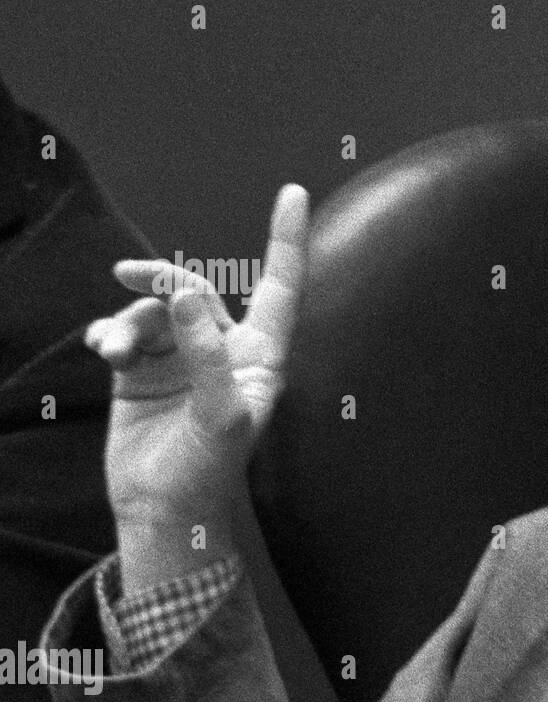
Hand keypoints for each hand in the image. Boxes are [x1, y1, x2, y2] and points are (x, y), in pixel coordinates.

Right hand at [88, 185, 309, 530]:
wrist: (162, 508)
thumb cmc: (207, 470)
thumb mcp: (219, 417)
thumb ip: (206, 355)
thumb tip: (183, 296)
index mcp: (260, 357)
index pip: (279, 288)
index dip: (287, 241)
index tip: (293, 192)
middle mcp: (224, 349)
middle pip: (197, 289)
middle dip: (162, 281)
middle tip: (126, 276)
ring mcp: (183, 357)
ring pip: (153, 310)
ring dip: (128, 321)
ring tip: (113, 353)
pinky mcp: (145, 369)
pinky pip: (124, 329)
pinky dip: (109, 332)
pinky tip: (101, 349)